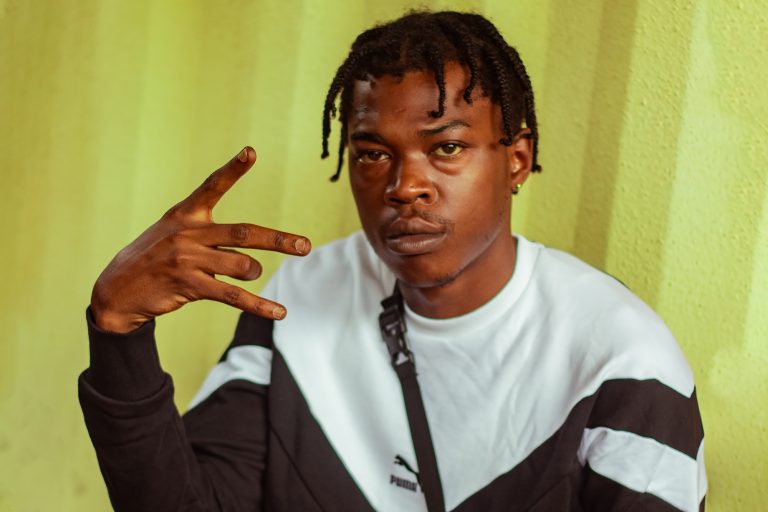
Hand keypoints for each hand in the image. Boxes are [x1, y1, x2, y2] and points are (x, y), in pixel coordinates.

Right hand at [90, 147, 309, 332]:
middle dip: (278, 240)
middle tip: (305, 246)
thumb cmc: (154, 259)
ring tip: (250, 275)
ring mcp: (187, 259)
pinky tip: (279, 312)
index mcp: (185, 214)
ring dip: (253, 272)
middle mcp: (187, 233)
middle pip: (243, 233)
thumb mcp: (174, 234)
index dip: (233, 170)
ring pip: (241, 265)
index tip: (251, 152)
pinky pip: (232, 295)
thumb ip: (210, 238)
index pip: (212, 186)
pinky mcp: (188, 285)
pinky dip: (259, 304)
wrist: (116, 290)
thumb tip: (252, 260)